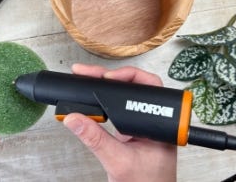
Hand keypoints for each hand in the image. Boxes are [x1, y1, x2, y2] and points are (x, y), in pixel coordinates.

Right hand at [63, 64, 176, 181]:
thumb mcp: (117, 162)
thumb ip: (95, 139)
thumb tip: (75, 118)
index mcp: (160, 125)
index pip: (148, 86)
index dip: (126, 76)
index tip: (105, 77)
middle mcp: (154, 121)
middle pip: (135, 86)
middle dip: (110, 76)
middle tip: (87, 73)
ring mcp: (142, 125)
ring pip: (127, 96)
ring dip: (107, 87)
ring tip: (88, 80)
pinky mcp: (132, 131)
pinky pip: (119, 109)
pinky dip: (105, 102)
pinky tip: (93, 100)